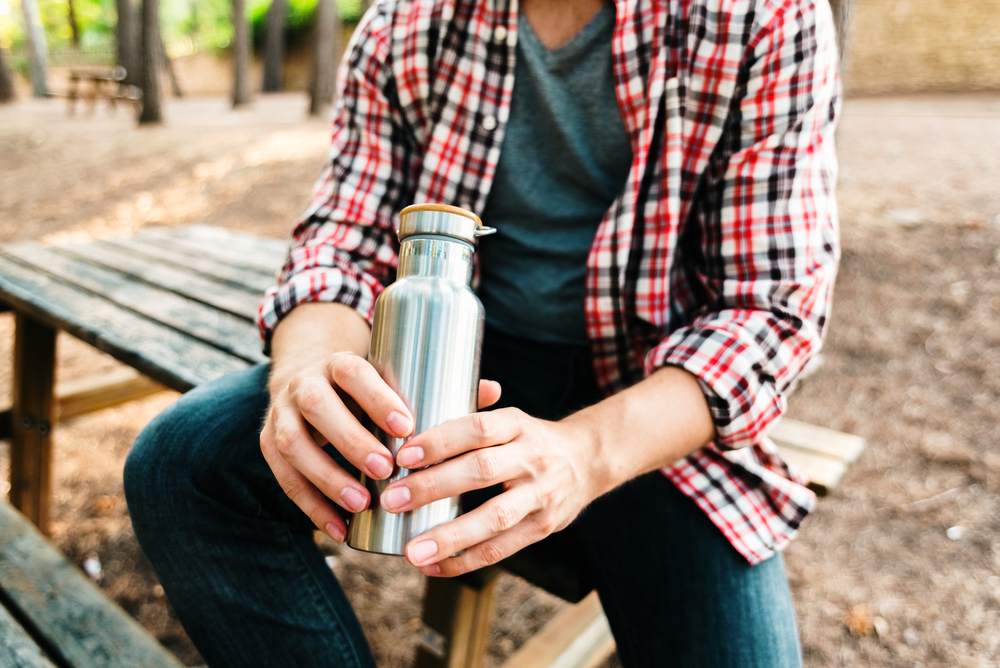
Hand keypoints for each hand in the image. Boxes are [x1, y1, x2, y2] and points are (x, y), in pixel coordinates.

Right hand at [260, 350, 501, 542]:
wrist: (307, 377)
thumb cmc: (366, 386)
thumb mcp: (392, 377)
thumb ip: (439, 386)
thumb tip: (492, 391)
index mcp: (338, 362)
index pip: (353, 371)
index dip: (377, 397)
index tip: (407, 426)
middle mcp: (304, 383)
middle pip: (319, 407)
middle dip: (351, 440)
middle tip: (386, 470)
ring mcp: (281, 414)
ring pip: (294, 444)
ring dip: (326, 477)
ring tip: (361, 504)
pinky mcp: (269, 445)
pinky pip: (283, 478)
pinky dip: (310, 506)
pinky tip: (338, 529)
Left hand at [378, 408, 607, 576]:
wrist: (587, 461)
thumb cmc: (530, 439)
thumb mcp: (509, 418)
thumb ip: (469, 412)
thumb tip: (417, 409)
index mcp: (518, 425)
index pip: (478, 429)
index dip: (440, 441)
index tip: (404, 456)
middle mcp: (533, 458)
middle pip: (481, 472)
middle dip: (433, 487)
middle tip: (393, 500)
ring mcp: (540, 495)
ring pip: (494, 519)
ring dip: (450, 537)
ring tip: (412, 551)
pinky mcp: (543, 527)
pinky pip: (502, 548)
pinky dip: (465, 560)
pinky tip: (432, 566)